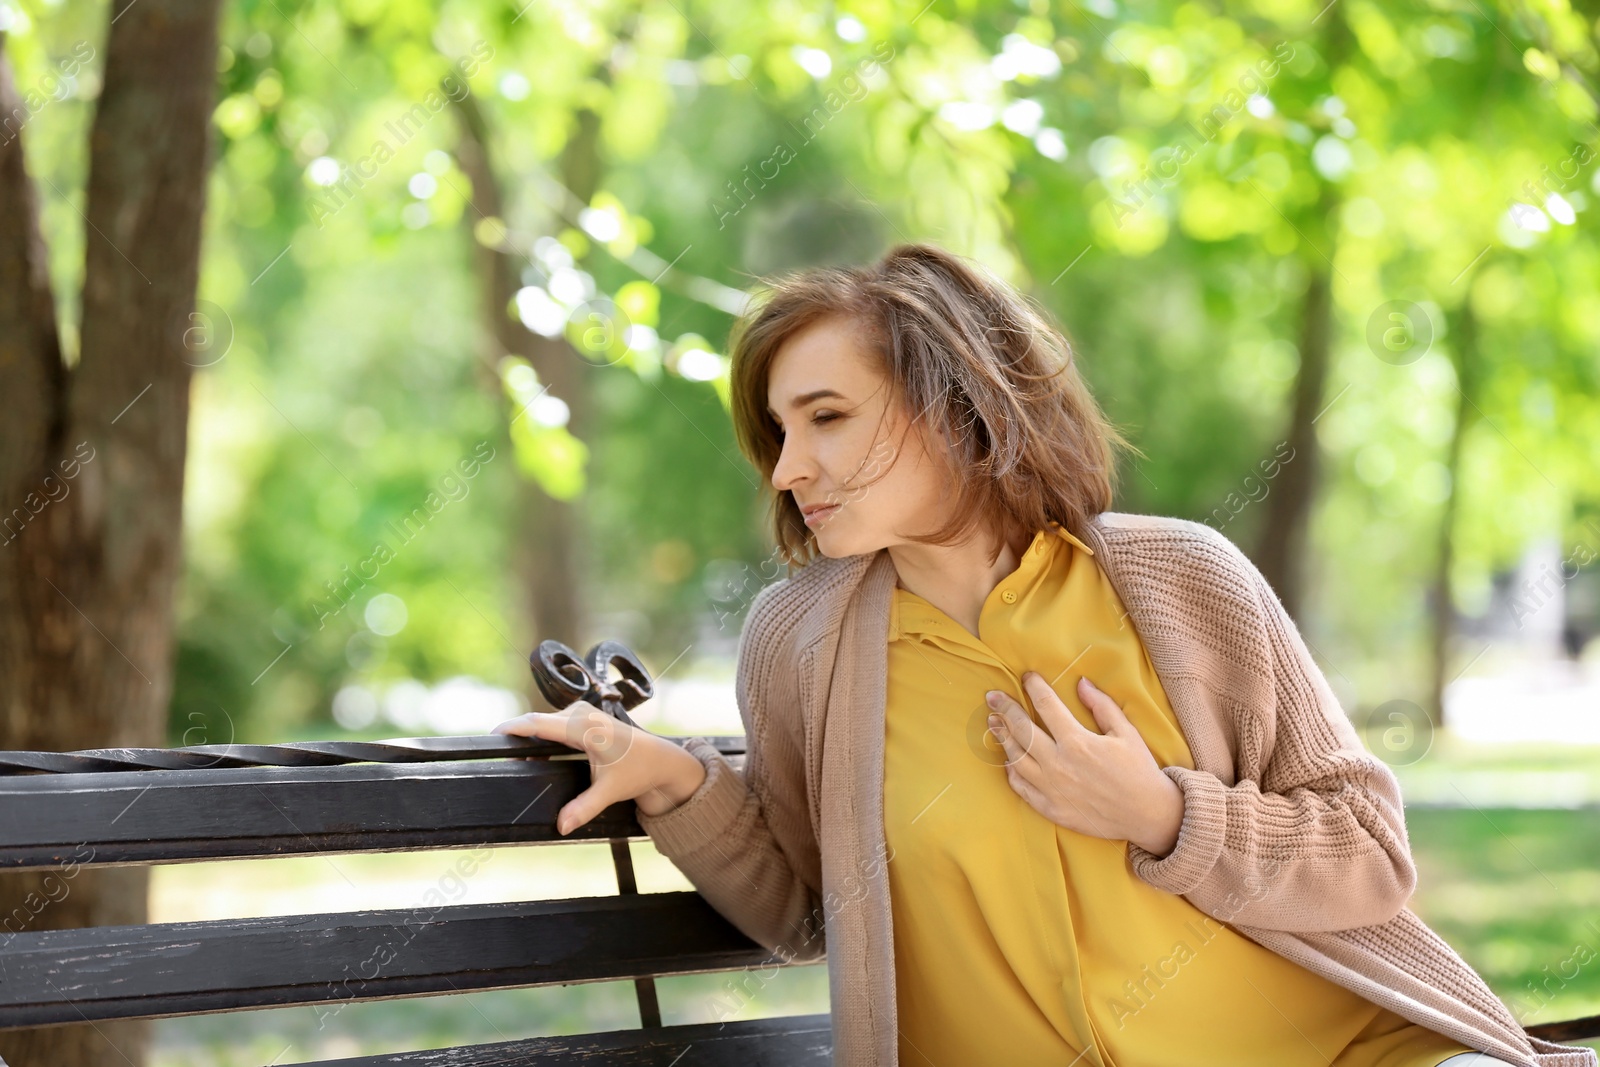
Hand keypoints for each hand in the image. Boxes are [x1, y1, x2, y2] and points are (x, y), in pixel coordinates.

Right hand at [490, 702, 706, 834]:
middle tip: (502, 758)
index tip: (494, 734)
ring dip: (530, 737)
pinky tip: (533, 754)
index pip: (541, 723)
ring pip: (545, 722)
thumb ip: (584, 807)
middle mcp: (582, 715)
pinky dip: (541, 736)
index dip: (515, 727)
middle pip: (539, 722)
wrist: (661, 760)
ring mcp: (583, 713)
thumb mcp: (610, 790)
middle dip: (518, 737)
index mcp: (586, 727)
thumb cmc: (638, 770)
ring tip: (515, 758)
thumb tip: (562, 825)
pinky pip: (553, 724)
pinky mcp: (583, 718)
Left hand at [985, 673, 1183, 855]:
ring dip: (1002, 738)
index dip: (1034, 687)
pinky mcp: (1050, 808)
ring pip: (1016, 758)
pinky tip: (1008, 759)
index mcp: (1078, 742)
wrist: (1146, 815)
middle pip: (1022, 730)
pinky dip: (1011, 771)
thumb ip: (1101, 706)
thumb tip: (1081, 683)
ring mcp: (1051, 788)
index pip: (1046, 705)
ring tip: (993, 723)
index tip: (1027, 677)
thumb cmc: (1138, 770)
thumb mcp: (1126, 732)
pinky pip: (1021, 787)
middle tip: (992, 696)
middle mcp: (1059, 764)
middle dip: (1004, 709)